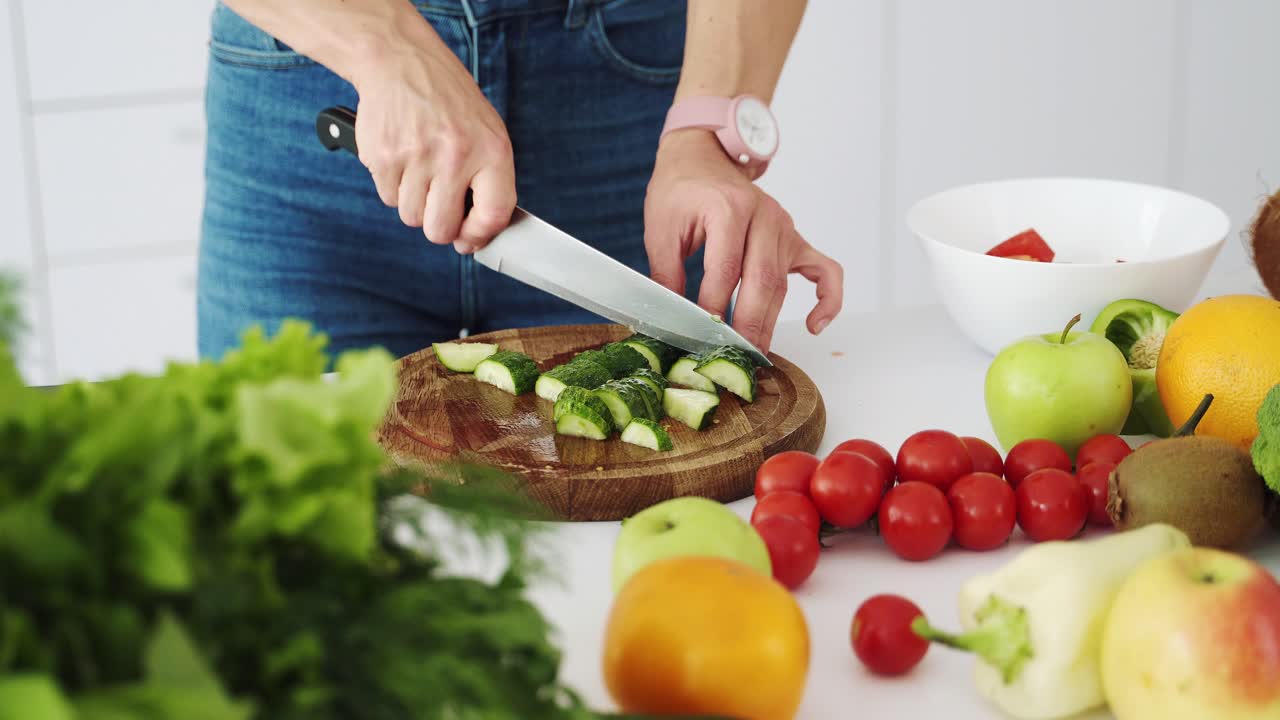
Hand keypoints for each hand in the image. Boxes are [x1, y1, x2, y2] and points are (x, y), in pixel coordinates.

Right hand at [350, 34, 515, 252]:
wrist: (401, 61)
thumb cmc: (448, 102)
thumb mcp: (486, 131)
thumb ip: (489, 181)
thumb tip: (475, 235)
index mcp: (490, 150)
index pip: (493, 215)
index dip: (479, 235)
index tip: (469, 238)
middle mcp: (455, 155)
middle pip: (441, 230)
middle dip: (439, 226)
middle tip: (439, 205)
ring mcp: (416, 157)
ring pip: (411, 217)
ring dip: (415, 203)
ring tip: (421, 169)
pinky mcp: (382, 157)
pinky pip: (388, 199)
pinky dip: (394, 186)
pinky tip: (402, 158)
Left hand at [643, 130, 843, 352]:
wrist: (702, 156)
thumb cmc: (680, 190)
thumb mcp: (660, 229)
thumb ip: (666, 273)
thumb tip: (668, 318)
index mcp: (728, 209)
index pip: (724, 270)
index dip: (713, 309)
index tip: (700, 338)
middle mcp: (763, 216)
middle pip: (762, 280)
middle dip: (749, 325)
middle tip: (736, 358)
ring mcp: (783, 226)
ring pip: (783, 283)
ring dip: (772, 322)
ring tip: (756, 354)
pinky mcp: (793, 237)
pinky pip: (824, 270)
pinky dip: (828, 298)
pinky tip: (816, 325)